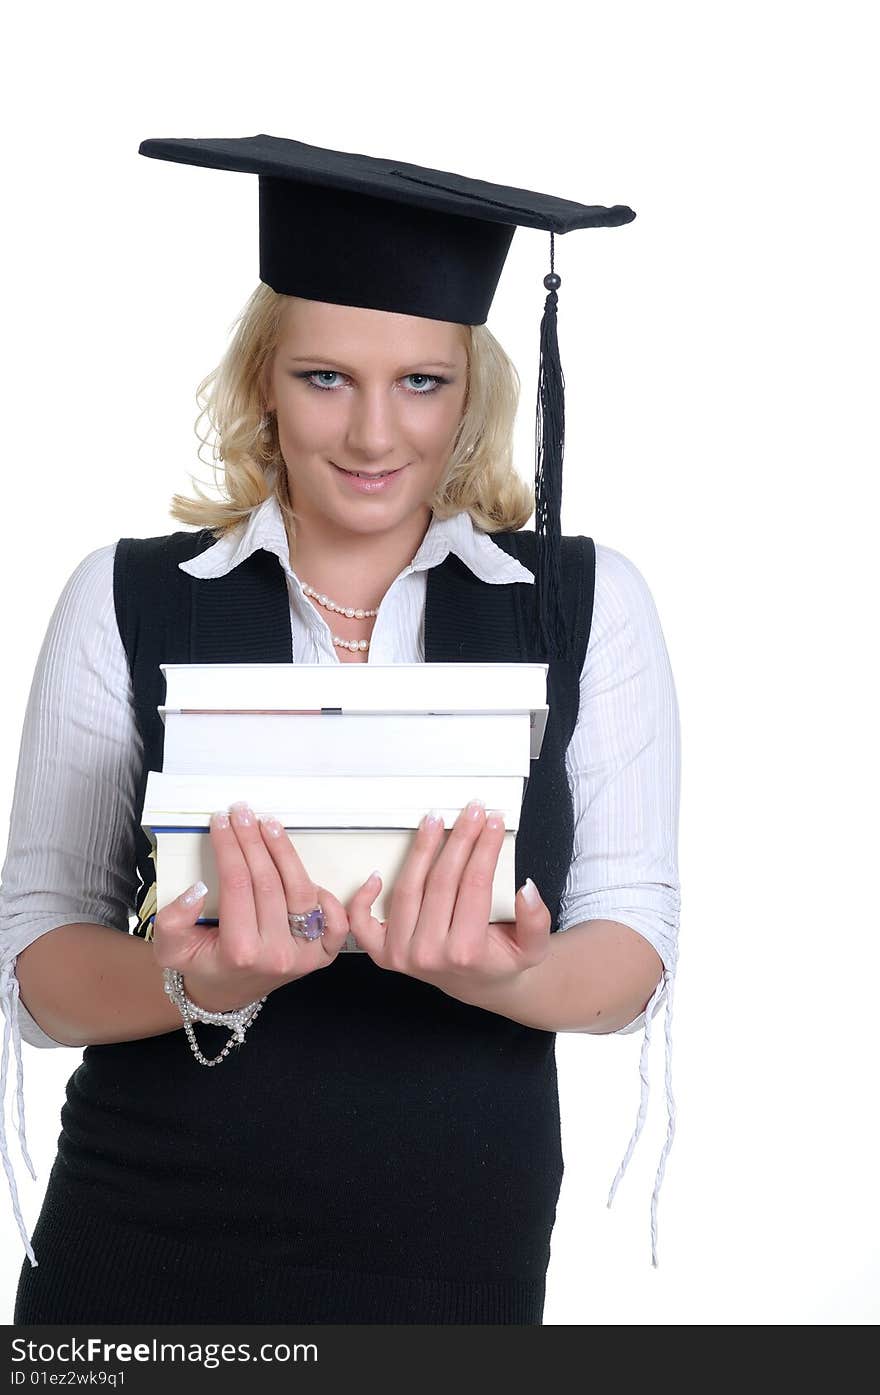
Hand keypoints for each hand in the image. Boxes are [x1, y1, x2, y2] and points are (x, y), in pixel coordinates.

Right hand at [151, 801, 350, 1012]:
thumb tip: (196, 890)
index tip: (221, 822)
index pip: (237, 885)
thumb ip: (173, 920)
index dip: (229, 847)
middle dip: (253, 840)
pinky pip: (336, 921)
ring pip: (301, 891)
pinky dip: (325, 894)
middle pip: (269, 882)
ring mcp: (304, 955)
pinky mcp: (321, 954)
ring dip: (285, 852)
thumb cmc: (200, 965)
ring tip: (268, 825)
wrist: (225, 992)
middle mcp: (277, 954)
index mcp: (240, 952)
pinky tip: (301, 870)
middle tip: (242, 813)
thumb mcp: (171, 948)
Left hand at [346, 800, 551, 1003]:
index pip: (474, 884)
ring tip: (435, 822)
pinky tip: (377, 871)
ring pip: (408, 888)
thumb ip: (536, 921)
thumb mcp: (533, 949)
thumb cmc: (502, 963)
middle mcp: (429, 954)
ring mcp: (402, 954)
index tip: (493, 823)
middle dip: (460, 838)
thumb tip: (527, 889)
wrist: (481, 985)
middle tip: (471, 812)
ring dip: (421, 849)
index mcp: (466, 951)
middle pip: (441, 880)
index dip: (485, 848)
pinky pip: (363, 923)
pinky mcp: (385, 953)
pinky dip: (363, 898)